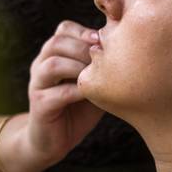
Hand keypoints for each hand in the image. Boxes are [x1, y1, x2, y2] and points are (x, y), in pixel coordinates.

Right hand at [24, 20, 105, 167]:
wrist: (52, 142)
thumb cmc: (77, 109)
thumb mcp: (93, 83)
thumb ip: (102, 66)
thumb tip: (133, 48)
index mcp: (53, 55)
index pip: (63, 29)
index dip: (84, 31)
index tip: (104, 41)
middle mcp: (41, 65)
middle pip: (56, 42)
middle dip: (84, 48)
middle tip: (103, 59)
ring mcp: (38, 85)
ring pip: (53, 64)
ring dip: (79, 67)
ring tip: (96, 76)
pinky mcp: (39, 106)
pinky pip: (56, 93)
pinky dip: (77, 91)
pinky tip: (91, 94)